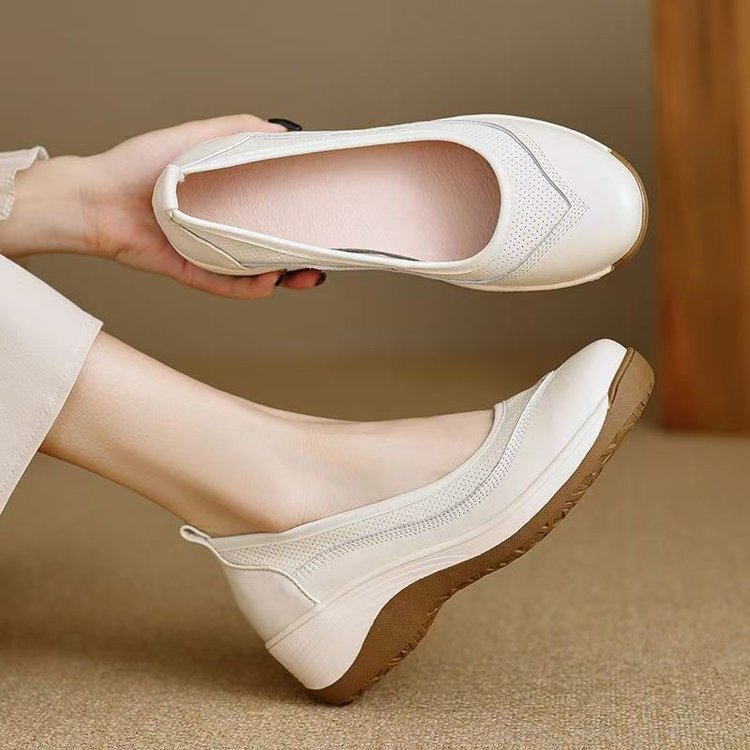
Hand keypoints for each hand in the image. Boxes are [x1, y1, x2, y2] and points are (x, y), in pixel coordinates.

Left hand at [1, 115, 323, 297]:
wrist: (94, 197)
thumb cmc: (136, 166)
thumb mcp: (191, 138)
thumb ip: (234, 132)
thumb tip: (281, 130)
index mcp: (223, 202)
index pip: (269, 214)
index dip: (297, 220)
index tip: (322, 220)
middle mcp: (219, 230)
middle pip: (268, 250)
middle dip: (299, 259)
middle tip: (322, 259)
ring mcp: (207, 254)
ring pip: (253, 274)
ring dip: (282, 278)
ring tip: (304, 274)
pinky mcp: (191, 273)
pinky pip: (226, 286)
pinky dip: (249, 288)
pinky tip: (269, 281)